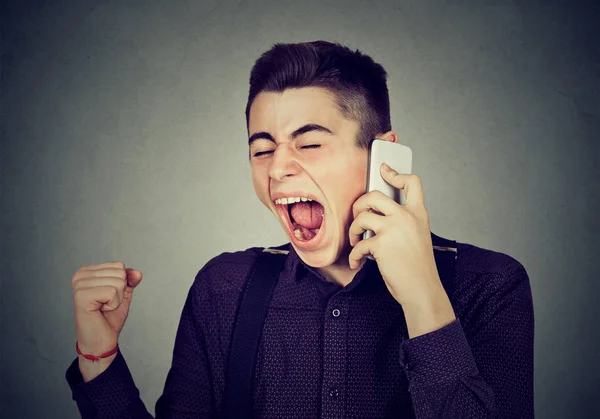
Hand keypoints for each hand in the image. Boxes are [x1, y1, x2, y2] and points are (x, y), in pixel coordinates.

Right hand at [72, 262, 142, 355]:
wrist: (101, 340)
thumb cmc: (109, 317)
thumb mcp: (123, 294)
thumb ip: (130, 280)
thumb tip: (137, 273)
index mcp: (87, 272)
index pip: (119, 266)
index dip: (121, 284)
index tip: (108, 297)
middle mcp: (80, 275)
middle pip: (119, 272)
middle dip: (119, 292)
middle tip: (106, 305)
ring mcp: (79, 285)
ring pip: (117, 282)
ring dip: (116, 299)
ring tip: (103, 308)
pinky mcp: (81, 296)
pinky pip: (112, 292)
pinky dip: (113, 304)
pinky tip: (100, 310)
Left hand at [348, 163, 454, 335]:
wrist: (422, 289)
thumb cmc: (418, 267)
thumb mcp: (417, 236)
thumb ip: (403, 222)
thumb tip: (376, 215)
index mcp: (418, 214)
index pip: (412, 182)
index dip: (396, 174)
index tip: (384, 170)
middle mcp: (407, 217)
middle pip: (374, 194)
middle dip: (359, 205)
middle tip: (357, 216)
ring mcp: (394, 229)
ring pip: (362, 217)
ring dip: (353, 230)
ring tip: (355, 241)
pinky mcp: (381, 244)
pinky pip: (358, 244)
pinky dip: (354, 256)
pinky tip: (357, 262)